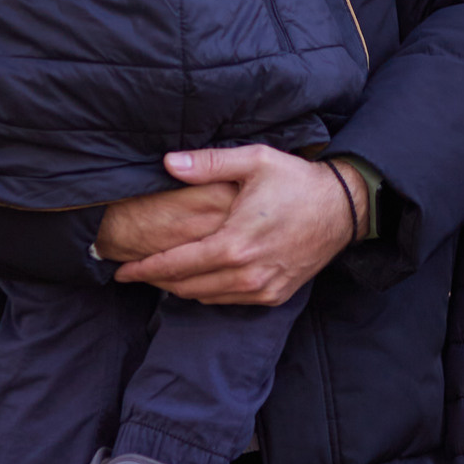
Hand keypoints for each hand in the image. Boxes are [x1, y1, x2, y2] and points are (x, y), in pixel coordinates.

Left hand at [110, 146, 365, 303]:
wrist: (344, 209)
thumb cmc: (297, 181)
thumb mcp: (253, 161)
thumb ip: (206, 164)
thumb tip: (166, 163)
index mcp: (234, 244)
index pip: (175, 266)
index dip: (143, 270)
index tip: (120, 270)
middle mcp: (246, 274)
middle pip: (184, 286)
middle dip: (155, 280)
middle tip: (135, 271)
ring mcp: (261, 290)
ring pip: (204, 297)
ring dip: (179, 288)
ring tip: (162, 274)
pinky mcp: (274, 296)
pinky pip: (228, 301)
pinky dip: (207, 292)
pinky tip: (198, 278)